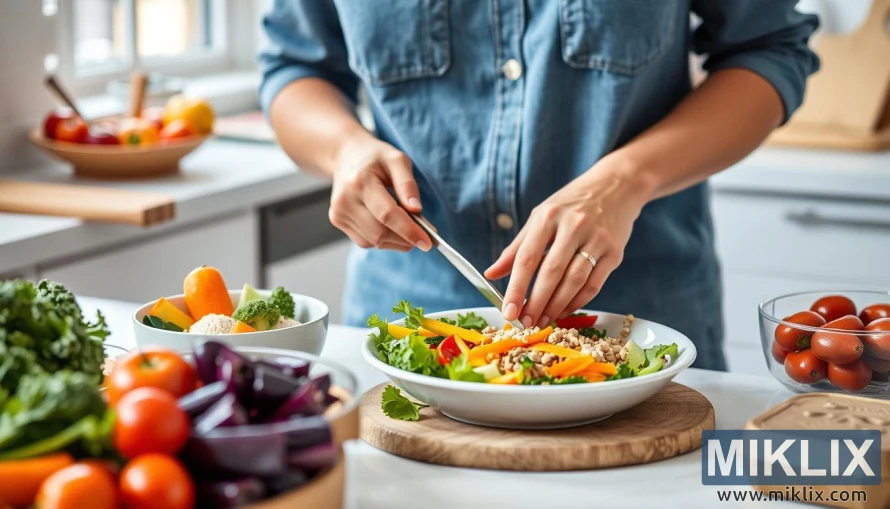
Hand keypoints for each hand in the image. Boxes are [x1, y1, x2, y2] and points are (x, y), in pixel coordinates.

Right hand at [328, 135, 431, 251]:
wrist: (345, 156)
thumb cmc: (374, 157)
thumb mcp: (397, 159)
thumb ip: (407, 184)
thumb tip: (416, 209)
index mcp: (360, 181)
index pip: (387, 214)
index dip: (409, 231)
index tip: (427, 242)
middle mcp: (345, 200)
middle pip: (380, 232)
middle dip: (405, 239)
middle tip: (424, 237)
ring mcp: (339, 212)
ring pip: (374, 241)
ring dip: (396, 242)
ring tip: (409, 230)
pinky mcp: (338, 220)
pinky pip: (365, 241)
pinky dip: (383, 239)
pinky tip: (391, 227)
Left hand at [485, 157, 652, 327]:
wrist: (616, 187)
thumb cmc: (571, 204)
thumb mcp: (541, 217)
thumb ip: (516, 248)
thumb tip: (491, 274)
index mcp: (548, 216)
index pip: (527, 258)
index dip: (516, 288)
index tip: (508, 311)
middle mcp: (573, 226)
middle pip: (551, 272)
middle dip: (536, 302)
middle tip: (526, 323)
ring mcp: (596, 239)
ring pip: (574, 281)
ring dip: (557, 306)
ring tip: (544, 320)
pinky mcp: (614, 251)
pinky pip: (594, 284)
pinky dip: (578, 301)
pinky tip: (564, 310)